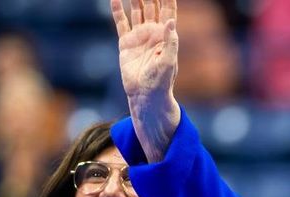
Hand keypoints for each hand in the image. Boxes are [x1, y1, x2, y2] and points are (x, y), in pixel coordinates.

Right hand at [111, 0, 180, 160]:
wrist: (145, 94)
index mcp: (165, 35)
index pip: (167, 11)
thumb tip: (171, 22)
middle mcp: (152, 33)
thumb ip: (170, 41)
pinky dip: (118, 11)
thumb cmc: (161, 81)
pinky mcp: (125, 43)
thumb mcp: (168, 61)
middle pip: (151, 7)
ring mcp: (139, 36)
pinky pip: (121, 23)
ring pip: (136, 11)